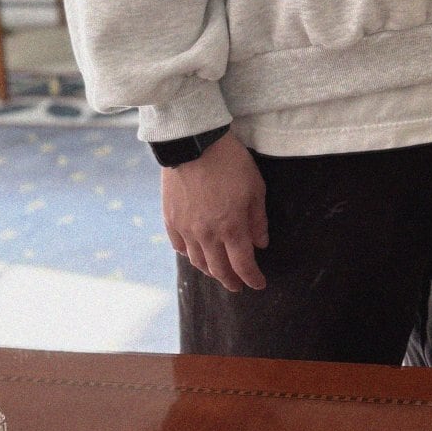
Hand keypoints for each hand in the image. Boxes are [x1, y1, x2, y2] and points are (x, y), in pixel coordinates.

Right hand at [162, 132, 268, 291]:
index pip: (243, 264)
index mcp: (231, 227)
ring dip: (210, 271)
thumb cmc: (230, 163)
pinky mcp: (170, 219)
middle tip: (239, 286)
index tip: (259, 284)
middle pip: (219, 269)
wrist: (193, 144)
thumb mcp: (256, 188)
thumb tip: (261, 244)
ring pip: (197, 261)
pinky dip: (190, 255)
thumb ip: (258, 220)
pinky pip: (179, 247)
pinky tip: (196, 255)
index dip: (252, 278)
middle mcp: (206, 234)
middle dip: (231, 281)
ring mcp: (185, 228)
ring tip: (219, 273)